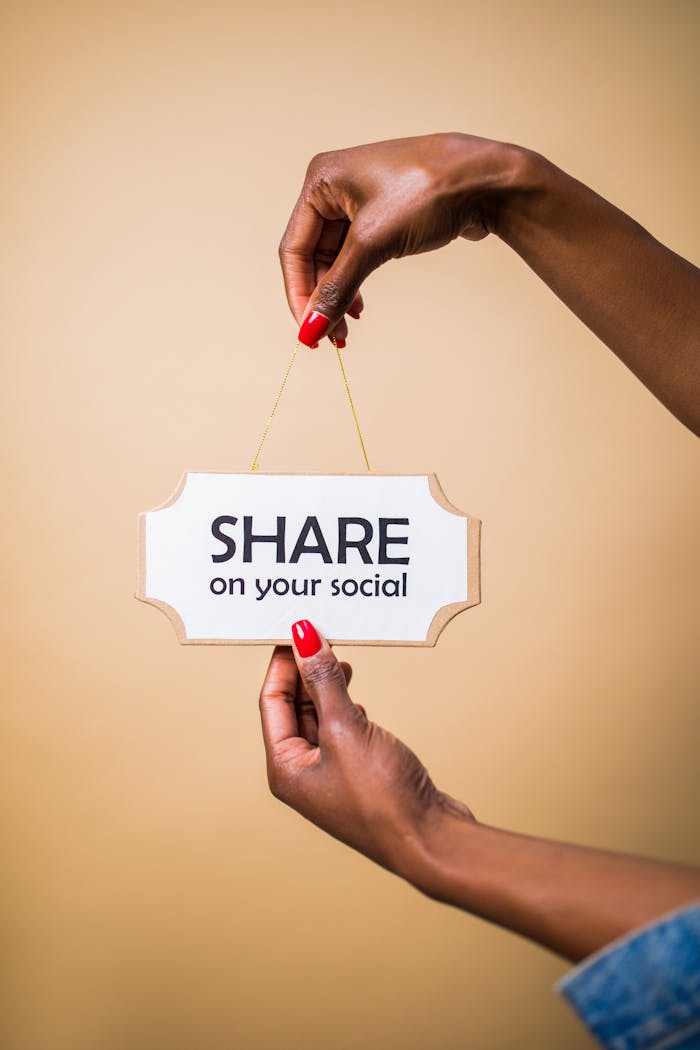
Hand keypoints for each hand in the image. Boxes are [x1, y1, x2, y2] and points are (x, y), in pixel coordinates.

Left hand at [258, 620, 473, 875]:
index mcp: (285, 768)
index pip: (272, 702)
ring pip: (318, 718)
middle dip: (304, 672)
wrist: (429, 840)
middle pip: (293, 709)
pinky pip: (341, 731)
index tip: (295, 629)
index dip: (282, 663)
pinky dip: (344, 708)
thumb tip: (304, 639)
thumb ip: (324, 681)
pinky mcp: (357, 776)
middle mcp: (302, 774)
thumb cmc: (382, 797)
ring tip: (339, 658)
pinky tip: (355, 698)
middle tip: (319, 636)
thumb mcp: (346, 728)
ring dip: (326, 687)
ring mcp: (330, 777)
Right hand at [279, 133, 519, 346]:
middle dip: (321, 299)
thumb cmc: (429, 192)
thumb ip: (338, 288)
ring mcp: (360, 201)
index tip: (307, 332)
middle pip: (313, 256)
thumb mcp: (374, 243)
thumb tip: (311, 329)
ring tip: (347, 330)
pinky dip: (356, 283)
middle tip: (330, 337)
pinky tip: (360, 308)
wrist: (487, 180)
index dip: (298, 294)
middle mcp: (335, 187)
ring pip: (335, 260)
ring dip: (338, 295)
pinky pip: (357, 256)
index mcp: (321, 180)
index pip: (293, 248)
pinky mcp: (383, 215)